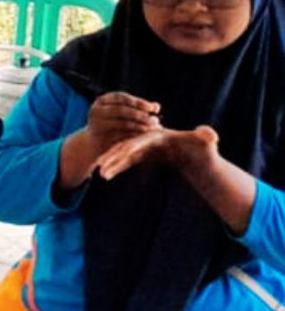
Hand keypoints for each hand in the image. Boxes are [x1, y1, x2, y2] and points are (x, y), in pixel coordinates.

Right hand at [86, 92, 161, 149]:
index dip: (138, 102)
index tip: (152, 108)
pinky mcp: (100, 138)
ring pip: (123, 124)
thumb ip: (139, 108)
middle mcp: (96, 111)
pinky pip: (122, 137)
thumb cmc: (114, 123)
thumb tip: (156, 106)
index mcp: (102, 101)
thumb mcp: (123, 112)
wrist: (96, 141)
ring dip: (141, 126)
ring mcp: (97, 125)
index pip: (121, 97)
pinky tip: (146, 137)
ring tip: (154, 128)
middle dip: (140, 115)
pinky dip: (136, 136)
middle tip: (155, 120)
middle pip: (121, 110)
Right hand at [97, 125, 219, 181]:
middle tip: (101, 166)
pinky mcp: (143, 156)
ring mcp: (144, 148)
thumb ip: (206, 136)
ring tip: (100, 174)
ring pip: (123, 155)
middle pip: (126, 146)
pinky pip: (126, 162)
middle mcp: (147, 140)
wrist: (199, 158)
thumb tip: (210, 135)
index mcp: (158, 135)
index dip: (128, 147)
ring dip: (111, 163)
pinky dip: (116, 167)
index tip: (117, 155)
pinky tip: (106, 176)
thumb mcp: (206, 143)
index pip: (140, 140)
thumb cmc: (203, 150)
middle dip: (113, 156)